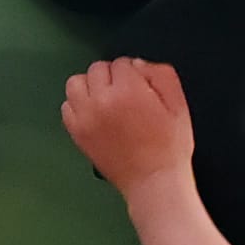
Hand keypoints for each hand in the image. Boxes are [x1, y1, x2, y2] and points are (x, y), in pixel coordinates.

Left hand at [60, 58, 194, 195]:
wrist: (153, 181)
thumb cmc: (168, 147)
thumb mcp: (178, 105)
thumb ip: (160, 75)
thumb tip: (138, 64)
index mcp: (128, 91)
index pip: (121, 63)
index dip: (133, 72)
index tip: (139, 84)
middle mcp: (101, 101)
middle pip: (96, 69)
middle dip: (112, 76)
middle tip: (124, 92)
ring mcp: (85, 117)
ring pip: (75, 84)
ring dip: (89, 86)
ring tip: (105, 98)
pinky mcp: (75, 132)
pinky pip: (67, 107)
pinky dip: (78, 106)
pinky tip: (93, 113)